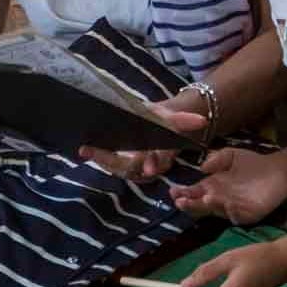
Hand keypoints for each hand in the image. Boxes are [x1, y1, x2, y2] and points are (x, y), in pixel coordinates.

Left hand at [79, 103, 208, 181]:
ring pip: (117, 168)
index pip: (155, 162)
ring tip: (85, 149)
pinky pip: (110, 164)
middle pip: (129, 168)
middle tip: (90, 151)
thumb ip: (184, 120)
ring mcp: (134, 166)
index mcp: (161, 154)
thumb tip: (201, 120)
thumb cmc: (163, 120)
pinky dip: (98, 157)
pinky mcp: (122, 165)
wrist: (157, 123)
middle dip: (110, 160)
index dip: (152, 164)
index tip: (148, 169)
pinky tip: (85, 149)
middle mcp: (147, 165)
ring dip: (100, 160)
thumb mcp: (172, 118)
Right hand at [168, 148, 286, 224]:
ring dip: (208, 206)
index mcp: (211, 187)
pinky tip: (225, 203)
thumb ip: (216, 158)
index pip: (192, 193)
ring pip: (216, 210)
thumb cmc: (252, 163)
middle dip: (189, 204)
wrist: (278, 171)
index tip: (173, 191)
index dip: (182, 193)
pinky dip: (230, 210)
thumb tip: (203, 167)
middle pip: (199, 205)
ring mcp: (231, 209)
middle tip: (180, 201)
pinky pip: (235, 215)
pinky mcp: (246, 215)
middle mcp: (218, 200)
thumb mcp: (230, 155)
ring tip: (203, 198)